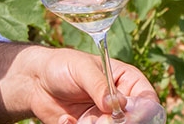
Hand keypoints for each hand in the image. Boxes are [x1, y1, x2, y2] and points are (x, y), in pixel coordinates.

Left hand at [0, 44, 159, 123]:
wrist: (35, 82)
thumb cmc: (62, 66)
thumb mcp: (81, 69)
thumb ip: (99, 85)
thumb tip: (116, 104)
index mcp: (128, 81)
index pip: (148, 100)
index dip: (142, 112)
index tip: (124, 117)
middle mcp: (121, 103)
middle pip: (133, 121)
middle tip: (97, 121)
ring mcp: (106, 118)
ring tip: (79, 120)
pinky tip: (65, 119)